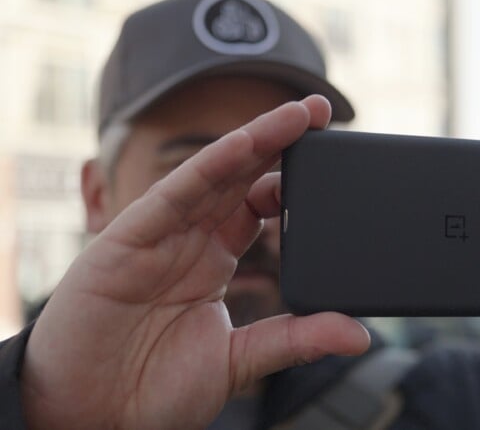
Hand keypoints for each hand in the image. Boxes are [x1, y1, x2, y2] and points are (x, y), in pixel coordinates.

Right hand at [20, 96, 370, 428]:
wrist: (91, 420)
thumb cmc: (154, 389)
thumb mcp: (240, 359)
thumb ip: (296, 339)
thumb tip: (357, 334)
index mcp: (212, 260)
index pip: (258, 206)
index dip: (292, 182)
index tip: (334, 164)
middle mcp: (188, 240)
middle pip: (241, 178)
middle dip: (281, 143)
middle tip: (320, 112)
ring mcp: (159, 236)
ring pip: (214, 176)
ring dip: (256, 140)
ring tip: (298, 114)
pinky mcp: (127, 240)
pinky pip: (175, 195)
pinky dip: (210, 167)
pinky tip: (246, 142)